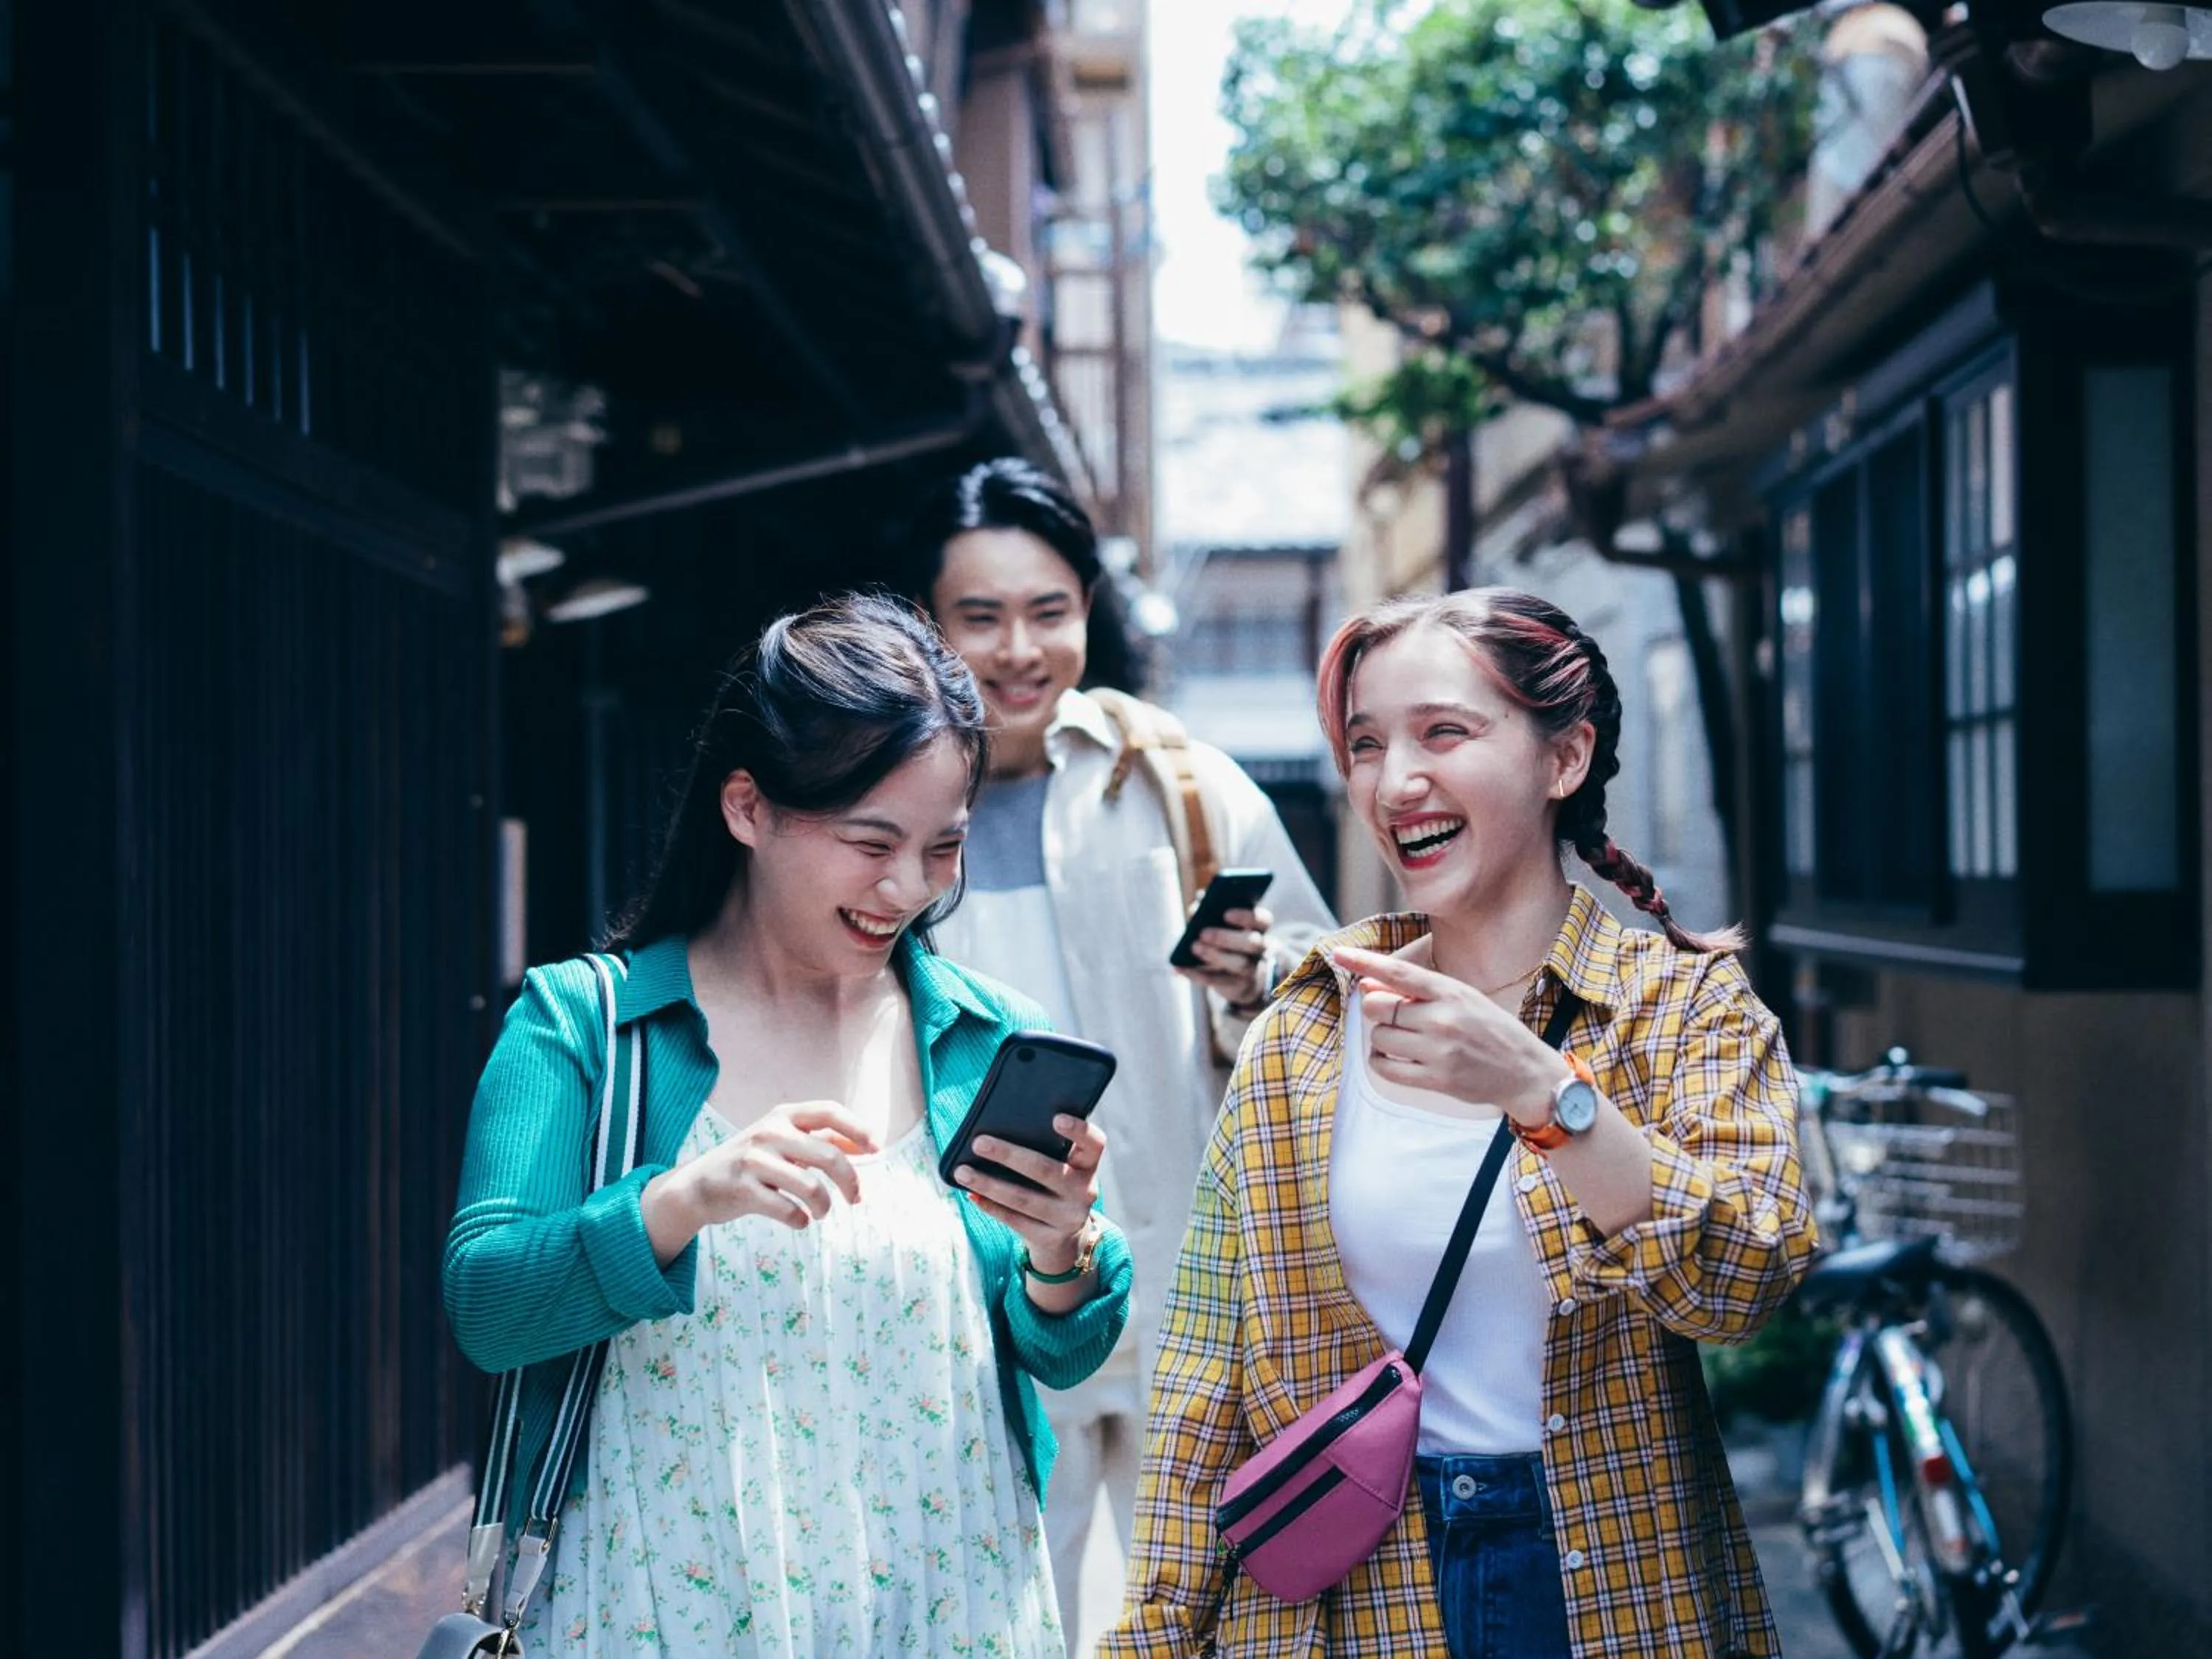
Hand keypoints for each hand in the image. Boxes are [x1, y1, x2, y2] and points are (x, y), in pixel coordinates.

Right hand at [650, 1100, 878, 1247]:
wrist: (696, 1186)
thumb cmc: (750, 1163)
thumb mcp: (781, 1141)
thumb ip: (820, 1139)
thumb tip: (865, 1144)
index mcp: (782, 1116)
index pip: (829, 1111)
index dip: (858, 1129)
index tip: (877, 1148)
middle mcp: (769, 1133)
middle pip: (829, 1155)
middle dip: (851, 1181)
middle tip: (856, 1198)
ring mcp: (754, 1161)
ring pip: (811, 1187)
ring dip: (824, 1206)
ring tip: (820, 1212)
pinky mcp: (743, 1190)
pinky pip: (788, 1210)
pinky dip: (801, 1220)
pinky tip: (798, 1220)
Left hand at [950, 1114, 1107, 1275]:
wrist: (1064, 1236)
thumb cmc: (1052, 1184)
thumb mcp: (1061, 1166)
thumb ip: (1045, 1147)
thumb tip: (996, 1129)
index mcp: (1088, 1165)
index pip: (1094, 1144)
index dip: (1079, 1130)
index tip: (1056, 1118)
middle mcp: (1084, 1191)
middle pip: (1045, 1170)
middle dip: (1009, 1155)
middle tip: (979, 1142)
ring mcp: (1068, 1218)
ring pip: (1023, 1199)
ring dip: (989, 1184)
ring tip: (962, 1172)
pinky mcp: (1050, 1238)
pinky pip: (1015, 1220)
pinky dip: (991, 1206)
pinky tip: (972, 1194)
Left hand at [1175, 904, 1276, 1008]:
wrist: (1239, 979)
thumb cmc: (1226, 942)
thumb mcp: (1221, 926)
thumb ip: (1210, 913)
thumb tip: (1195, 909)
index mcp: (1258, 928)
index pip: (1261, 920)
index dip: (1245, 916)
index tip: (1226, 914)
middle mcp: (1260, 949)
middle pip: (1252, 943)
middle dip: (1227, 937)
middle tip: (1203, 933)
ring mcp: (1251, 970)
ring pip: (1240, 964)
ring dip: (1214, 955)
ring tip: (1194, 947)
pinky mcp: (1238, 987)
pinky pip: (1218, 981)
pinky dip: (1196, 974)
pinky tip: (1181, 968)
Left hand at [1329, 946, 1566, 1123]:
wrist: (1524, 1071)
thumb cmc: (1490, 1030)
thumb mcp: (1461, 999)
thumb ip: (1416, 992)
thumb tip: (1367, 986)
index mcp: (1451, 992)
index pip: (1399, 972)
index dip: (1364, 962)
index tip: (1338, 953)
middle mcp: (1444, 1018)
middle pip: (1379, 1007)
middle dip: (1378, 1009)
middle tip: (1396, 1016)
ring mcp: (1440, 1050)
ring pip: (1380, 1037)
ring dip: (1382, 1037)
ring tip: (1404, 1039)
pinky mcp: (1436, 1079)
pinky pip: (1386, 1068)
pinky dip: (1381, 1061)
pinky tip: (1394, 1058)